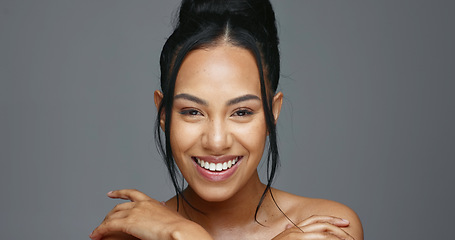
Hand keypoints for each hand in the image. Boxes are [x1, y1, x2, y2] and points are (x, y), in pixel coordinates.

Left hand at [90, 189, 211, 239]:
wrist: (180, 230)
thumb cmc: (181, 229)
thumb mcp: (172, 219)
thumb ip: (166, 218)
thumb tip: (169, 223)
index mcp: (152, 202)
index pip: (133, 193)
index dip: (120, 193)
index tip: (111, 194)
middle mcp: (142, 204)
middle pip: (119, 206)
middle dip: (109, 214)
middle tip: (103, 221)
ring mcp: (134, 212)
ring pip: (112, 216)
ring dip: (103, 224)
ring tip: (97, 232)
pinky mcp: (128, 222)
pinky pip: (109, 226)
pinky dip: (100, 230)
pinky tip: (95, 235)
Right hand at [272, 215, 353, 239]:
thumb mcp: (283, 239)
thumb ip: (289, 232)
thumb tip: (290, 225)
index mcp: (293, 230)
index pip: (315, 219)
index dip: (331, 219)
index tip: (344, 222)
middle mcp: (294, 232)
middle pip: (321, 224)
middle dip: (338, 228)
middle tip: (351, 235)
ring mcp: (294, 238)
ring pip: (321, 233)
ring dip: (337, 237)